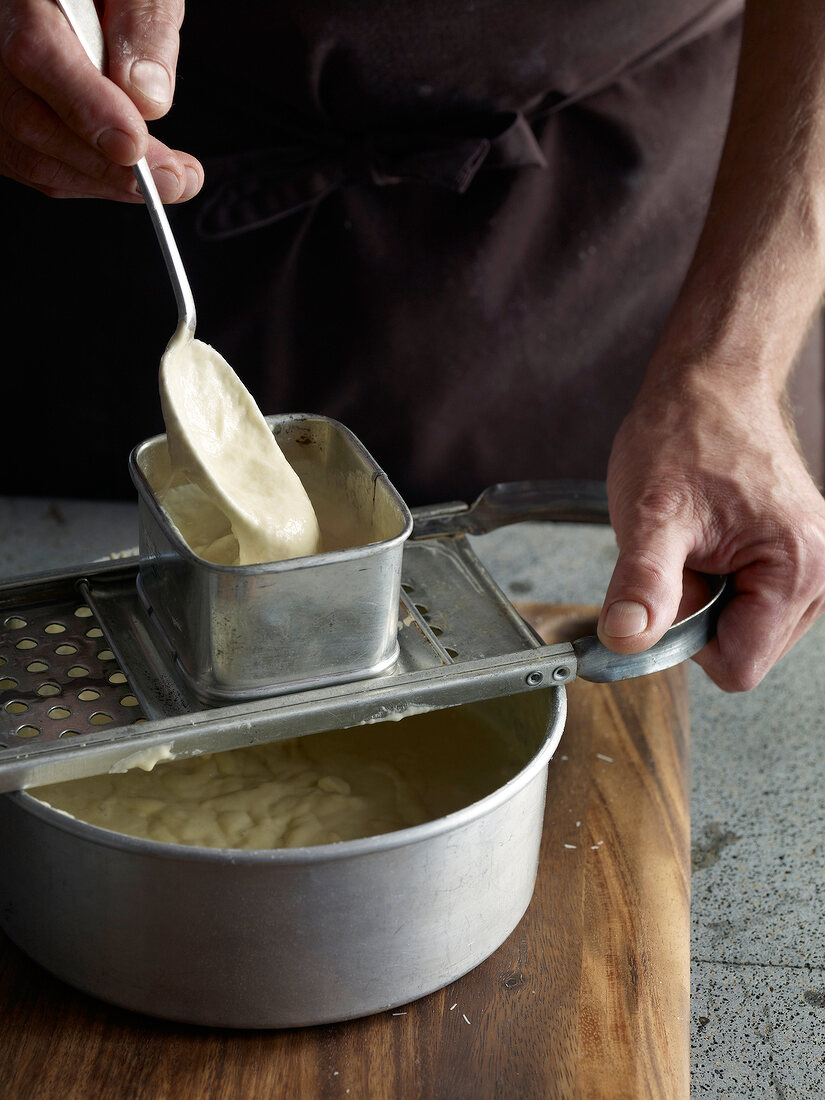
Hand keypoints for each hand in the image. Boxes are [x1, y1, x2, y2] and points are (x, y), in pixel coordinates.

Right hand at [0, 0, 201, 199]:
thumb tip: (148, 98)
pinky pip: (33, 165)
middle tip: (173, 180)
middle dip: (107, 164)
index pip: (36, 55)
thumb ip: (143, 28)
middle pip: (28, 119)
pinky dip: (88, 181)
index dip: (88, 109)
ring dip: (104, 182)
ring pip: (29, 154)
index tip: (136, 146)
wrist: (93, 2)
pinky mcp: (4, 121)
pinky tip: (130, 177)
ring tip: (167, 182)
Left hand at [597, 374, 824, 690]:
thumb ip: (642, 584)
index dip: (685, 640)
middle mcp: (823, 573)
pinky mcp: (800, 558)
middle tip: (684, 551)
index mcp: (799, 568)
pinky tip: (712, 539)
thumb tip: (626, 640)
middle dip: (699, 613)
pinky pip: (750, 604)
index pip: (738, 666)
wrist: (708, 384)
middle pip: (744, 650)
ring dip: (708, 597)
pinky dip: (720, 583)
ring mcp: (816, 566)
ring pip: (745, 630)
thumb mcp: (650, 515)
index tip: (667, 587)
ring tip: (699, 540)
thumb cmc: (684, 435)